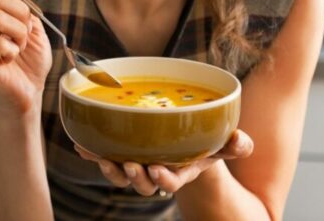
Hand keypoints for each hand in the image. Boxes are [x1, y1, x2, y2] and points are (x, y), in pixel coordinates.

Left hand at [75, 129, 253, 195]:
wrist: (184, 140)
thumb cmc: (204, 142)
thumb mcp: (221, 142)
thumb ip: (234, 145)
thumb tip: (242, 141)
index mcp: (180, 171)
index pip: (171, 182)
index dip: (164, 180)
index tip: (158, 171)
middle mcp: (157, 172)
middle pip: (143, 184)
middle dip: (136, 178)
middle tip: (131, 166)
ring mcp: (138, 165)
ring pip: (122, 176)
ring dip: (111, 169)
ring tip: (104, 159)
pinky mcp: (123, 154)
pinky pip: (106, 157)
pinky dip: (93, 153)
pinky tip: (81, 144)